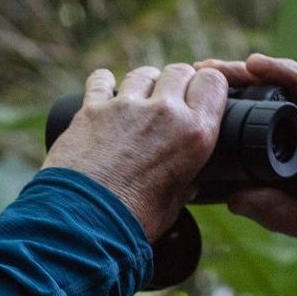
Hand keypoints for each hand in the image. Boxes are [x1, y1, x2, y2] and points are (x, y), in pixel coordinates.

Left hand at [44, 62, 229, 240]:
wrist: (83, 224)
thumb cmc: (133, 221)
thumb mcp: (175, 203)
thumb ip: (186, 183)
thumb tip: (190, 181)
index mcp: (194, 133)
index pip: (213, 82)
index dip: (208, 87)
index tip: (200, 96)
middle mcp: (164, 112)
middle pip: (179, 71)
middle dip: (176, 83)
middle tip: (168, 102)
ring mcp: (126, 107)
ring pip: (143, 73)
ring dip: (144, 84)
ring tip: (137, 102)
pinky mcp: (92, 109)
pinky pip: (101, 80)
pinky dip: (104, 84)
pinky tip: (104, 93)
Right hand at [199, 53, 296, 291]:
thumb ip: (288, 216)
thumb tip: (236, 198)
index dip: (290, 74)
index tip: (253, 64)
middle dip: (258, 75)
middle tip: (213, 70)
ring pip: (291, 101)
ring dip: (253, 88)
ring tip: (211, 80)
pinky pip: (286, 119)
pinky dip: (256, 108)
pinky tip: (227, 104)